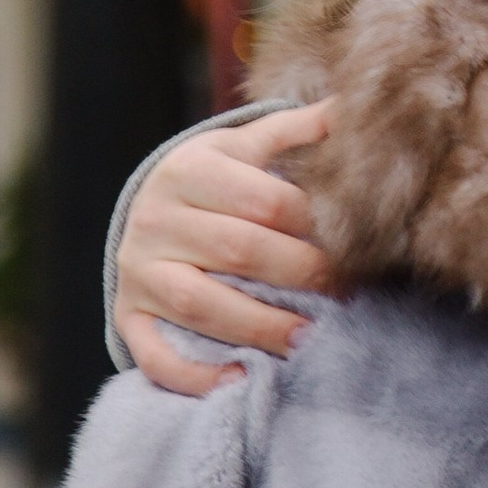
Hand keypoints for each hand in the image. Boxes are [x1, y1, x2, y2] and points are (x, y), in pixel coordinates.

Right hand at [117, 104, 337, 394]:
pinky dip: (194, 373)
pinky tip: (240, 379)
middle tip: (347, 292)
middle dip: (300, 274)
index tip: (359, 245)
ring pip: (199, 303)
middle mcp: (156, 219)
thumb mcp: (244, 148)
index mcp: (188, 169)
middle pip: (238, 250)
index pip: (263, 200)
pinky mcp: (128, 317)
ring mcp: (138, 272)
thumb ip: (294, 130)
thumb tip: (350, 108)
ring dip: (258, 325)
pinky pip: (154, 352)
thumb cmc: (214, 182)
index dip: (315, 225)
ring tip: (309, 338)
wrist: (147, 213)